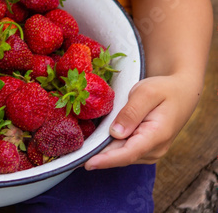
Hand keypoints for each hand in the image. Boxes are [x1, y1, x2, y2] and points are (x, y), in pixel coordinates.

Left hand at [84, 75, 199, 169]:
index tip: (87, 163)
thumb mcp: (147, 93)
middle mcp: (154, 149)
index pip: (129, 153)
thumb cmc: (163, 89)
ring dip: (102, 152)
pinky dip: (109, 148)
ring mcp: (150, 151)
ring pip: (121, 155)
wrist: (180, 92)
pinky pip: (123, 151)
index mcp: (157, 135)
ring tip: (80, 149)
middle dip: (99, 157)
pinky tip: (93, 143)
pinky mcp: (143, 148)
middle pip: (121, 156)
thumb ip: (131, 112)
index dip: (107, 160)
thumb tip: (115, 133)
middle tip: (73, 156)